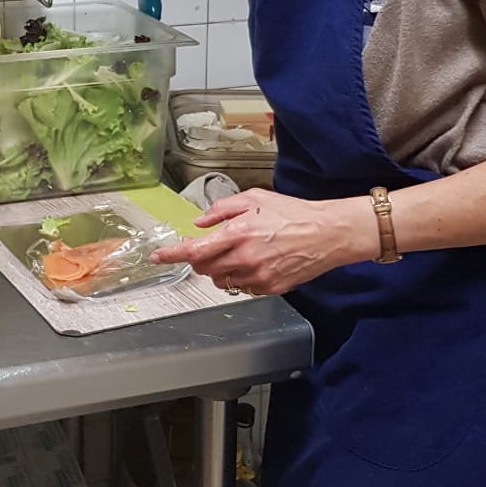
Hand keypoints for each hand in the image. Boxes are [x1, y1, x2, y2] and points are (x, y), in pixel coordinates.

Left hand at [149, 188, 371, 297]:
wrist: (327, 233)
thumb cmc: (293, 213)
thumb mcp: (254, 198)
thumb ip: (222, 209)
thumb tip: (200, 222)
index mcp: (238, 233)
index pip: (195, 250)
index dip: (172, 255)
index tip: (158, 257)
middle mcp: (244, 257)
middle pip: (204, 269)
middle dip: (200, 260)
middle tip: (210, 247)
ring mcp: (257, 276)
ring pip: (221, 281)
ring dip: (219, 270)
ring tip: (237, 253)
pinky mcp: (269, 288)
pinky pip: (242, 288)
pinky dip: (240, 277)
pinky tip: (255, 263)